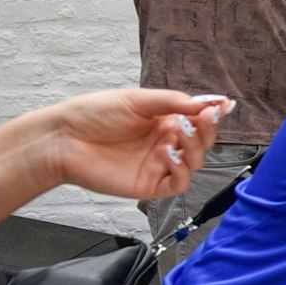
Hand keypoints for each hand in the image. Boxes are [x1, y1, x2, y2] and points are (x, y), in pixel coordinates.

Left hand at [47, 90, 228, 200]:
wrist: (62, 139)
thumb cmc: (92, 115)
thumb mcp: (138, 100)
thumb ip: (174, 102)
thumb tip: (211, 102)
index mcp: (164, 120)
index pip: (200, 120)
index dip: (214, 114)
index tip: (223, 106)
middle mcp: (166, 143)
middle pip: (203, 142)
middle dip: (208, 130)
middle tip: (203, 118)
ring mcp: (159, 164)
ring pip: (196, 162)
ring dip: (195, 147)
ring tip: (179, 133)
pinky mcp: (150, 185)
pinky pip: (179, 183)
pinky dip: (182, 170)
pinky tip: (169, 154)